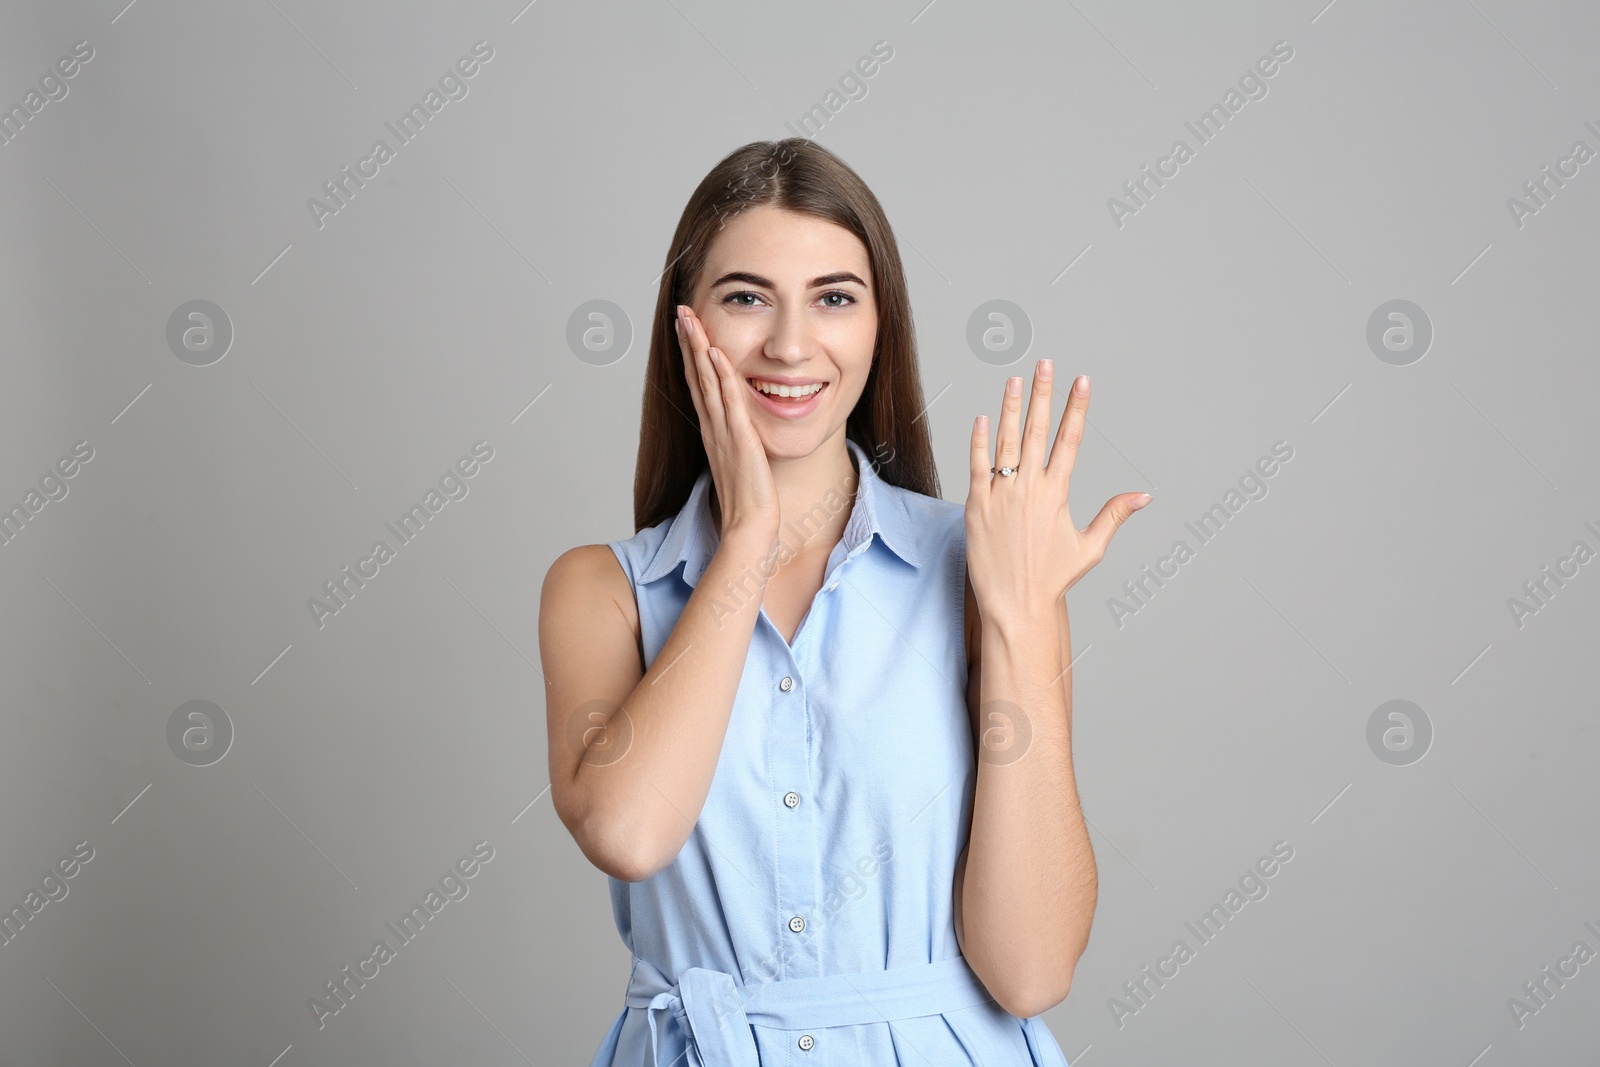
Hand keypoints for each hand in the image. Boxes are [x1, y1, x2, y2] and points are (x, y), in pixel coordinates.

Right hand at [675, 303, 779, 545]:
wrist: (749, 529)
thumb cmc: (749, 504)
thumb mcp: (741, 466)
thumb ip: (738, 446)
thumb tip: (741, 435)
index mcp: (714, 433)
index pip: (700, 386)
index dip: (692, 356)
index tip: (687, 330)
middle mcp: (713, 428)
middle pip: (697, 376)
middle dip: (688, 341)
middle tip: (682, 310)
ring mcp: (723, 432)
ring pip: (707, 381)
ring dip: (698, 347)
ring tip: (690, 318)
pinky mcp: (740, 440)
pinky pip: (728, 401)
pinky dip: (721, 374)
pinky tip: (715, 351)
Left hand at [965, 362, 1149, 621]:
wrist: (1014, 605)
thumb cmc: (1051, 580)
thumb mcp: (1089, 548)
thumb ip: (1114, 516)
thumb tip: (1144, 496)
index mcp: (1057, 494)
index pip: (1069, 440)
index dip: (1076, 408)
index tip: (1082, 381)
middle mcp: (1029, 489)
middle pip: (1037, 431)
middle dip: (1043, 394)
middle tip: (1046, 364)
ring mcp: (1000, 495)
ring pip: (1005, 442)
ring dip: (1010, 408)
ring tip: (1014, 381)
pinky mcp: (976, 505)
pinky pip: (977, 466)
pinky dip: (979, 441)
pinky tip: (981, 419)